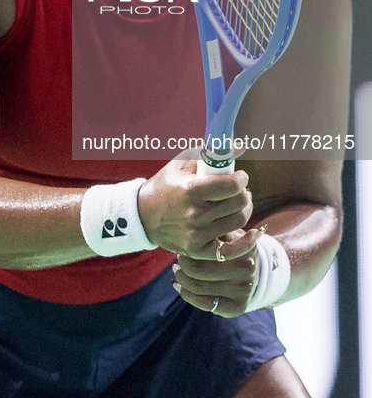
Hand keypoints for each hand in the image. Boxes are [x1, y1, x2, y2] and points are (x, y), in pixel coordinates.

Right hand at [138, 158, 252, 257]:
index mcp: (190, 190)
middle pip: (238, 203)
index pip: (231, 185)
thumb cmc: (165, 185)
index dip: (241, 178)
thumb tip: (241, 146)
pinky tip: (255, 234)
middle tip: (238, 190)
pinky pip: (230, 251)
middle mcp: (194, 214)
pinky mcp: (197, 250)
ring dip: (244, 210)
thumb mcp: (181, 164)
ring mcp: (196, 235)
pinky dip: (246, 243)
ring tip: (237, 203)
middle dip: (243, 193)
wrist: (143, 215)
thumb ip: (210, 154)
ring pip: (238, 221)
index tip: (239, 176)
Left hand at [171, 226, 266, 316]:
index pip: (205, 251)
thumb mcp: (230, 233)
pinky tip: (179, 286)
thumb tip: (195, 222)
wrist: (255, 272)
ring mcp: (244, 290)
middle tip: (178, 260)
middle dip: (182, 265)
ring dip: (182, 280)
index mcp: (244, 249)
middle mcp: (247, 270)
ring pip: (198, 288)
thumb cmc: (234, 247)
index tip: (183, 246)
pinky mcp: (238, 307)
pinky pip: (205, 304)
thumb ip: (216, 228)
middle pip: (198, 271)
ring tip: (177, 271)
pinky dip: (187, 295)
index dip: (189, 250)